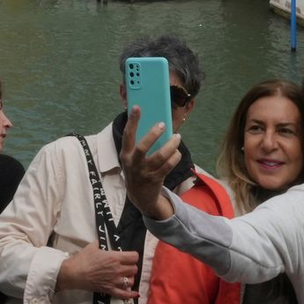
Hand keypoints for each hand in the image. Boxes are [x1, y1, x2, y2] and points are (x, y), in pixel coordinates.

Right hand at [56, 241, 140, 299]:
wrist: (74, 273)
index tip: (129, 256)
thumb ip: (100, 244)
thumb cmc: (83, 259)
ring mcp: (114, 281)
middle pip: (134, 269)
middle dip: (131, 266)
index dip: (133, 256)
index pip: (134, 257)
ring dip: (129, 278)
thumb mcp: (92, 246)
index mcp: (114, 257)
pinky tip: (135, 294)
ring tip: (125, 276)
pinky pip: (124, 295)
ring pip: (131, 281)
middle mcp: (117, 269)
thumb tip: (101, 243)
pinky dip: (131, 295)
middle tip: (125, 266)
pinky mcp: (110, 290)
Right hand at [119, 105, 179, 221]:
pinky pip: (168, 165)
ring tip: (177, 137)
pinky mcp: (156, 179)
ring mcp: (145, 172)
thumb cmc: (137, 170)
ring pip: (161, 156)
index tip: (137, 107)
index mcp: (126, 155)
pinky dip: (175, 157)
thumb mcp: (132, 158)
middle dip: (153, 134)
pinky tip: (177, 152)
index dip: (132, 121)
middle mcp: (133, 163)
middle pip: (143, 147)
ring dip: (171, 145)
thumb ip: (138, 145)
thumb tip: (155, 126)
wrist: (139, 196)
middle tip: (163, 124)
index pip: (127, 135)